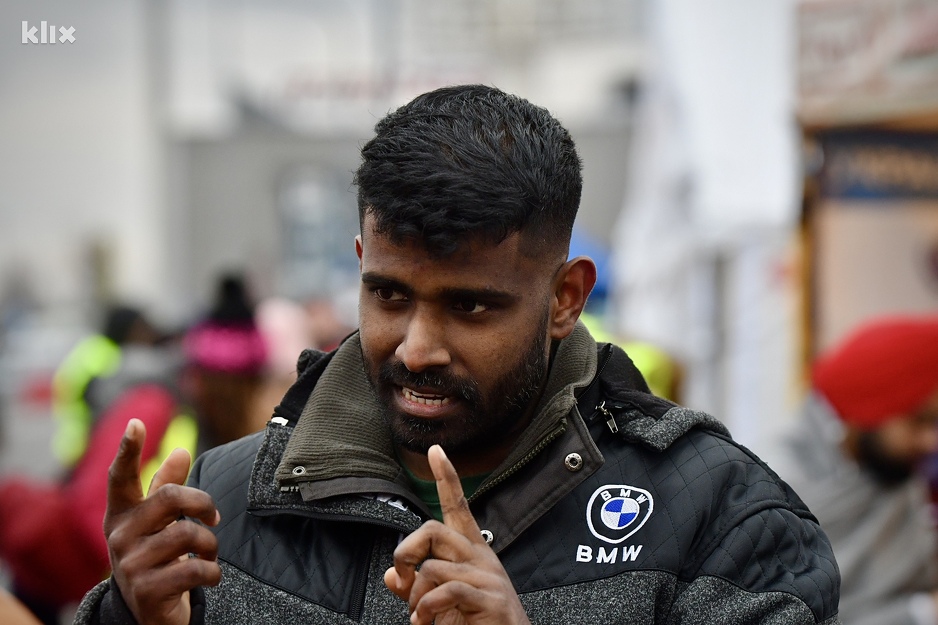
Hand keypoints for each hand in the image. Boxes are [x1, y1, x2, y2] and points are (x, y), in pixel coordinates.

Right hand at [104, 419, 221, 624]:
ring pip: (188, 534)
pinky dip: (212, 573)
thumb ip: (166, 487)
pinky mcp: (147, 590)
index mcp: (122, 514)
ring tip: (208, 554)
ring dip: (211, 545)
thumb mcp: (157, 522)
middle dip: (204, 505)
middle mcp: (120, 537)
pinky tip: (208, 577)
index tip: (135, 423)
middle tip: (213, 519)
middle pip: (171, 498)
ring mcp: (130, 565)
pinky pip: (195, 568)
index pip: (120, 478)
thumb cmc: (156, 555)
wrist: (148, 613)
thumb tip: (181, 450)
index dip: (128, 450)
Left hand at [384, 445, 530, 624]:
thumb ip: (415, 586)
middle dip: (407, 551)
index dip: (447, 478)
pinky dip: (426, 608)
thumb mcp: (440, 602)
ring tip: (420, 616)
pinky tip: (426, 621)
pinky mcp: (490, 598)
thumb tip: (392, 574)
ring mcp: (487, 576)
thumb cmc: (477, 624)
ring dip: (415, 596)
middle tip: (404, 578)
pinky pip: (446, 590)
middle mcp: (480, 557)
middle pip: (433, 530)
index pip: (458, 506)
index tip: (435, 451)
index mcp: (471, 551)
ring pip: (433, 566)